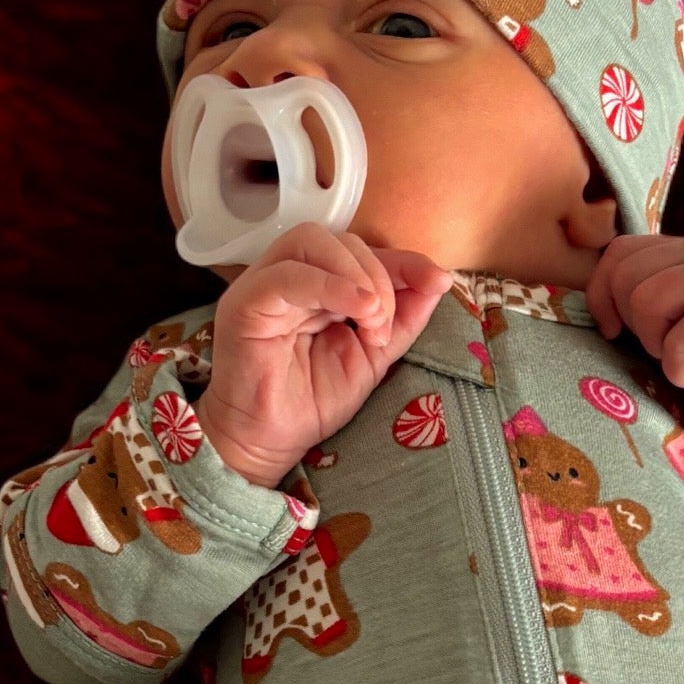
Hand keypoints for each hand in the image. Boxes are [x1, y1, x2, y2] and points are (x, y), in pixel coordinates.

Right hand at [195, 224, 452, 487]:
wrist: (268, 443)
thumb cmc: (310, 403)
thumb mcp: (373, 356)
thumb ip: (403, 318)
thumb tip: (439, 279)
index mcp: (316, 284)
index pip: (361, 251)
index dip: (402, 260)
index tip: (437, 280)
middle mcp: (287, 276)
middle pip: (338, 239)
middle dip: (378, 276)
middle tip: (383, 327)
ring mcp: (263, 284)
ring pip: (312, 241)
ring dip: (356, 276)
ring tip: (371, 321)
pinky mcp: (245, 301)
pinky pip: (289, 275)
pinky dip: (330, 285)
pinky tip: (358, 310)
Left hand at [584, 234, 683, 411]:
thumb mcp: (664, 318)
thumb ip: (633, 294)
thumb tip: (588, 300)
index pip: (618, 253)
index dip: (602, 296)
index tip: (615, 330)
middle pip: (627, 280)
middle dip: (639, 327)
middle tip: (672, 346)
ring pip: (648, 306)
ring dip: (663, 350)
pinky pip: (679, 345)